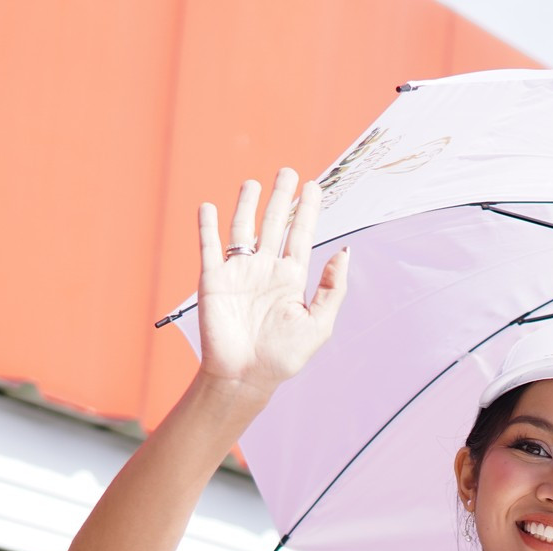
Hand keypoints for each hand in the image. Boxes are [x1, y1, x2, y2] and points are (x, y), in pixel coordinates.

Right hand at [195, 168, 348, 398]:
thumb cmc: (283, 357)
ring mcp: (239, 272)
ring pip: (242, 229)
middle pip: (273, 224)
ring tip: (253, 182)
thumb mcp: (318, 324)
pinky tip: (209, 206)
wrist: (244, 377)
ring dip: (247, 205)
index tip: (313, 186)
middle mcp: (265, 269)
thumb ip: (332, 288)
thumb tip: (344, 252)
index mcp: (291, 278)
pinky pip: (209, 247)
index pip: (301, 234)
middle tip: (287, 172)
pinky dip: (207, 226)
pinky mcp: (213, 279)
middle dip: (280, 198)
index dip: (307, 210)